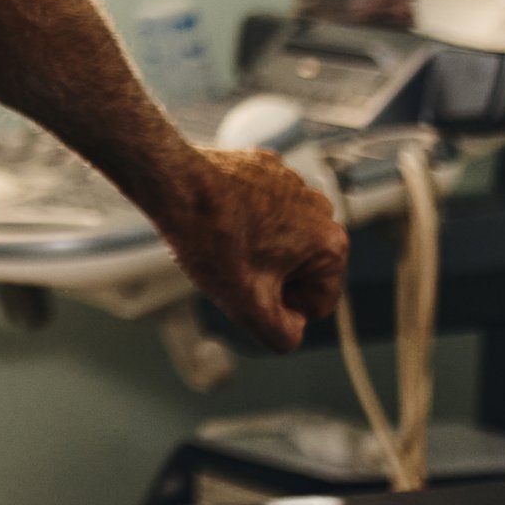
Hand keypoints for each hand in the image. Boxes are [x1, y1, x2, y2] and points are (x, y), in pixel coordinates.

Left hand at [158, 146, 348, 351]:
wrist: (174, 183)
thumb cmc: (211, 238)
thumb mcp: (249, 307)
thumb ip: (283, 335)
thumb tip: (293, 329)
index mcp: (330, 243)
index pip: (317, 304)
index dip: (281, 309)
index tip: (251, 290)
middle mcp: (321, 208)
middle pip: (301, 271)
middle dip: (271, 278)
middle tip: (235, 268)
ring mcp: (294, 183)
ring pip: (282, 241)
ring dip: (258, 250)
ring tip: (224, 244)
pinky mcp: (268, 168)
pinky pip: (264, 211)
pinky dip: (247, 220)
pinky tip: (220, 219)